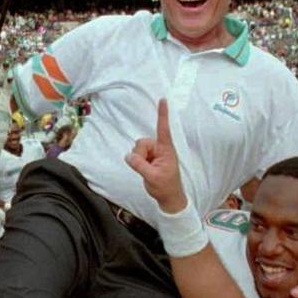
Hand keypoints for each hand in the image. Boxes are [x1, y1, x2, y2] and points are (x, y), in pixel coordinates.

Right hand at [126, 98, 186, 212]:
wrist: (168, 197)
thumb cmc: (166, 187)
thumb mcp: (152, 177)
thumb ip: (140, 165)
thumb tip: (128, 156)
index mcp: (166, 149)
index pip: (164, 129)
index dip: (162, 114)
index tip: (163, 99)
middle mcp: (160, 148)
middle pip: (142, 142)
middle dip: (139, 154)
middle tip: (147, 168)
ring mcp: (154, 153)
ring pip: (137, 149)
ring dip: (138, 159)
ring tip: (148, 170)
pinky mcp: (148, 158)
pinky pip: (136, 155)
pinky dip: (137, 162)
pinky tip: (145, 170)